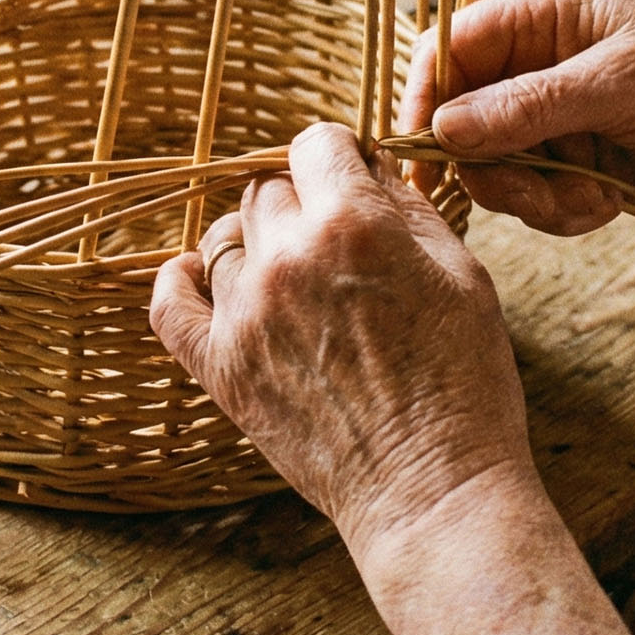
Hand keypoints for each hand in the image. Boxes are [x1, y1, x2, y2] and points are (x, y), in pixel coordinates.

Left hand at [150, 123, 536, 544]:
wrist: (431, 490)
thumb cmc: (465, 384)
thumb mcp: (464, 275)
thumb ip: (410, 210)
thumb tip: (372, 171)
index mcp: (353, 225)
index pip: (316, 144)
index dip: (338, 158)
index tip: (352, 180)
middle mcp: (288, 259)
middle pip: (267, 190)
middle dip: (302, 201)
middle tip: (334, 240)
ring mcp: (246, 314)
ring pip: (225, 240)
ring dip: (255, 243)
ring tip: (290, 271)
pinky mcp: (221, 368)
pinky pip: (169, 304)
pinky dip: (178, 281)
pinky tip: (193, 274)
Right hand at [402, 0, 634, 234]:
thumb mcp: (620, 83)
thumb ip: (530, 106)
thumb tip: (445, 128)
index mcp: (540, 15)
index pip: (446, 49)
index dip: (424, 98)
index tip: (423, 151)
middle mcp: (535, 63)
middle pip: (460, 120)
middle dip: (490, 166)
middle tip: (530, 191)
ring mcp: (553, 117)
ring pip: (494, 169)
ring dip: (534, 196)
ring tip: (589, 196)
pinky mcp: (573, 164)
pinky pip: (534, 199)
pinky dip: (565, 211)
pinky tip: (610, 202)